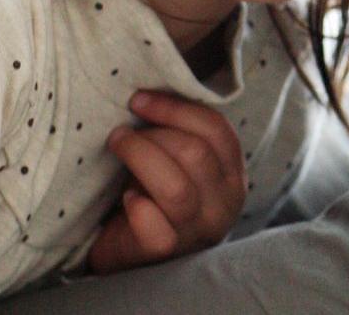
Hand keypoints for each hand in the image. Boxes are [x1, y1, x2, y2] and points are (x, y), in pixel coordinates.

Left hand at [86, 91, 246, 274]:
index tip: (140, 99)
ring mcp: (197, 231)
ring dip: (139, 157)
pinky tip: (126, 198)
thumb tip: (149, 94)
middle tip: (121, 132)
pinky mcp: (166, 252)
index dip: (175, 109)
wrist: (130, 254)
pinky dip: (136, 205)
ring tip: (116, 147)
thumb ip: (179, 136)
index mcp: (232, 176)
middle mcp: (224, 204)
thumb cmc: (153, 197)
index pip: (216, 130)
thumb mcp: (178, 165)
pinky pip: (153, 225)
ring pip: (175, 186)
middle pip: (195, 153)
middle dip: (152, 133)